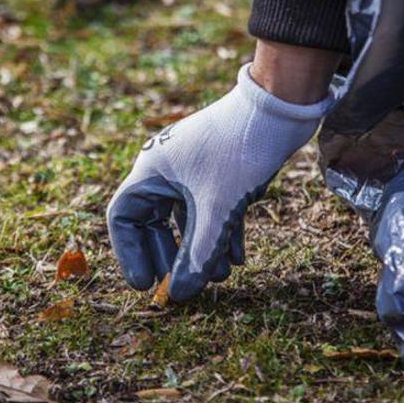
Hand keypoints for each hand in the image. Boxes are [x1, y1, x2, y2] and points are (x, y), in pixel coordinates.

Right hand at [107, 63, 334, 300]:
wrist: (279, 107)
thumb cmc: (240, 150)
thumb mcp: (218, 208)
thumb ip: (199, 254)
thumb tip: (182, 294)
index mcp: (152, 170)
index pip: (124, 217)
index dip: (130, 253)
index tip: (146, 284)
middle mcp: (167, 168)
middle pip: (154, 221)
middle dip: (170, 256)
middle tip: (181, 286)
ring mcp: (194, 168)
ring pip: (187, 217)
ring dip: (200, 248)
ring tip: (220, 278)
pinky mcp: (220, 169)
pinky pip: (210, 208)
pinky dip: (220, 233)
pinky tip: (237, 260)